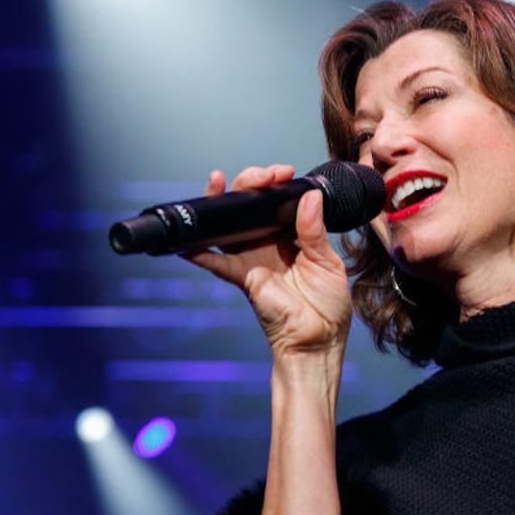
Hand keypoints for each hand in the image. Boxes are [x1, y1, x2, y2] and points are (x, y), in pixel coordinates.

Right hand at [183, 165, 352, 359]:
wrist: (318, 341)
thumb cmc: (327, 308)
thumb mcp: (328, 263)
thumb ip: (315, 230)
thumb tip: (309, 197)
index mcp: (292, 237)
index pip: (277, 202)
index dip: (276, 183)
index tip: (284, 173)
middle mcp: (269, 244)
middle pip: (249, 206)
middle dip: (251, 182)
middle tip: (264, 176)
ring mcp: (252, 259)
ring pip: (229, 224)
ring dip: (222, 200)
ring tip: (221, 181)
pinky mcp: (242, 276)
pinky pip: (216, 262)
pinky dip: (198, 252)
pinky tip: (187, 239)